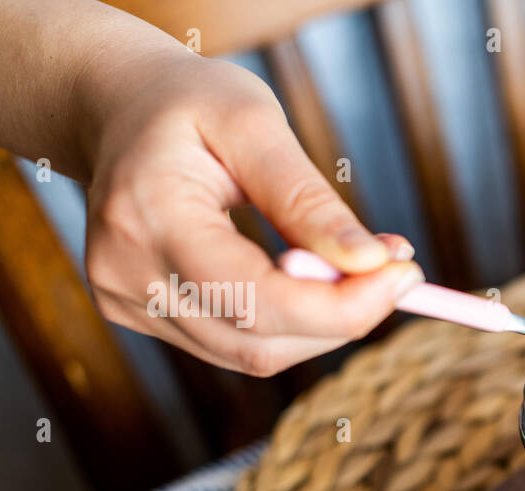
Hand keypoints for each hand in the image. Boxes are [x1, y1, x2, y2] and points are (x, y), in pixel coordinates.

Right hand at [82, 50, 424, 375]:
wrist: (118, 108)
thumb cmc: (190, 103)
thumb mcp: (254, 123)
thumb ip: (308, 199)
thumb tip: (372, 263)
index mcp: (146, 217)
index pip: (255, 299)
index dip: (340, 306)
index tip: (406, 276)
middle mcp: (126, 274)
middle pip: (259, 340)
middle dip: (344, 315)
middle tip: (398, 271)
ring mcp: (128, 303)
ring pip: (255, 354)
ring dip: (324, 323)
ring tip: (356, 266)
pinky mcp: (142, 316)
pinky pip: (238, 344)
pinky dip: (292, 323)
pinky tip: (308, 278)